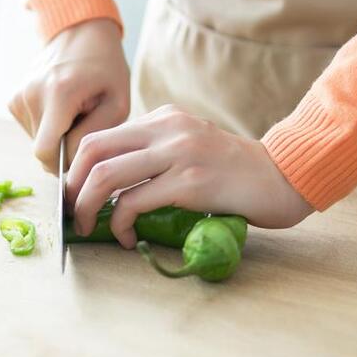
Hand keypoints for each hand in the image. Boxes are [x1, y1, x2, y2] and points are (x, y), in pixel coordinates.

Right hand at [9, 18, 129, 172]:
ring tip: (75, 114)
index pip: (45, 153)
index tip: (84, 159)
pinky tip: (62, 109)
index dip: (64, 165)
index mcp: (59, 93)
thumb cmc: (106, 71)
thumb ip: (91, 137)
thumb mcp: (116, 105)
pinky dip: (48, 127)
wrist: (82, 35)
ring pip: (37, 142)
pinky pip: (32, 130)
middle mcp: (31, 94)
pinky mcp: (14, 100)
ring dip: (57, 137)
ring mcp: (18, 96)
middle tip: (85, 127)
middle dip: (64, 149)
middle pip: (41, 150)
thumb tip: (65, 165)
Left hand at [67, 105, 312, 247]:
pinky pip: (134, 202)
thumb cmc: (237, 174)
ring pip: (106, 175)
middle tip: (72, 213)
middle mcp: (168, 129)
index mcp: (165, 118)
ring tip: (88, 227)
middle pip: (94, 149)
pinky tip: (127, 238)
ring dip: (87, 206)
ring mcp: (179, 153)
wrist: (284, 179)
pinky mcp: (189, 182)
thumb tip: (112, 186)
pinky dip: (120, 224)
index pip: (102, 136)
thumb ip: (158, 154)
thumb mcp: (193, 148)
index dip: (78, 169)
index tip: (74, 195)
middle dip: (73, 185)